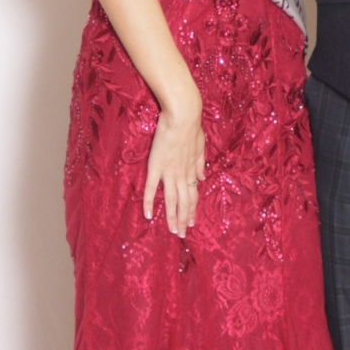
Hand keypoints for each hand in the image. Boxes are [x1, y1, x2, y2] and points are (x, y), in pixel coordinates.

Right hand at [143, 89, 205, 237]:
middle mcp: (182, 175)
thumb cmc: (192, 127)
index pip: (193, 196)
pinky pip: (151, 188)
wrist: (183, 116)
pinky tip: (148, 215)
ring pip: (171, 200)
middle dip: (183, 219)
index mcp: (192, 170)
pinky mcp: (156, 166)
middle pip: (183, 202)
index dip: (192, 210)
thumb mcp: (201, 147)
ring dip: (172, 217)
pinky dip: (149, 202)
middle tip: (181, 234)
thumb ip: (200, 165)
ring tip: (172, 231)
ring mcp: (169, 172)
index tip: (191, 223)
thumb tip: (202, 179)